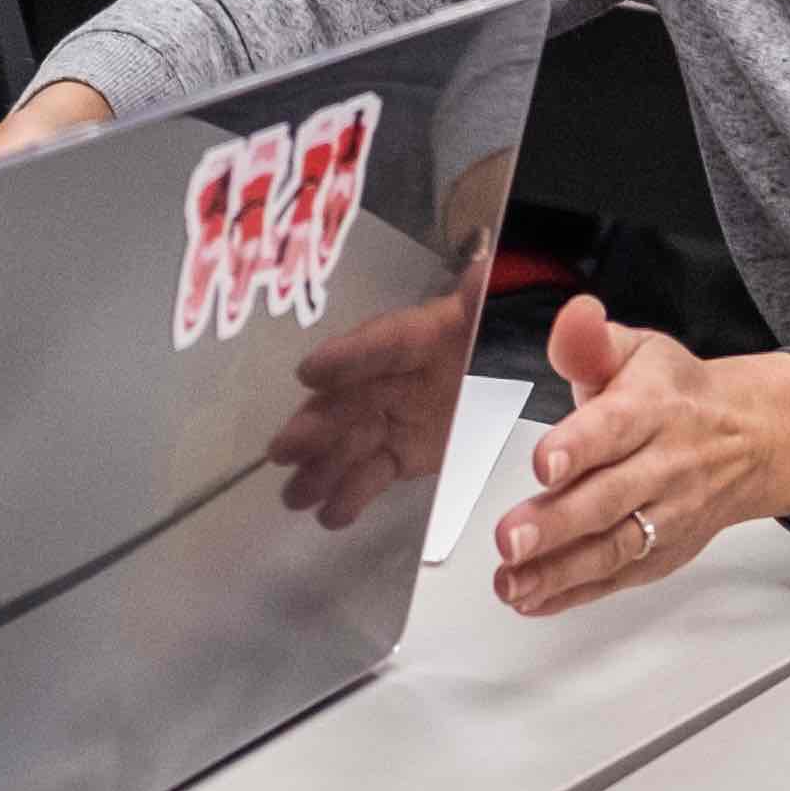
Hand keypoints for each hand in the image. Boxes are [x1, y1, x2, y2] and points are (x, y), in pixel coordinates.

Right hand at [261, 285, 472, 531]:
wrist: (505, 371)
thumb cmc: (489, 337)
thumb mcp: (492, 318)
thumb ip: (482, 303)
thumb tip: (481, 273)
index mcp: (416, 336)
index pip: (380, 344)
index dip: (346, 358)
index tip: (310, 373)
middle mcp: (392, 377)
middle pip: (350, 400)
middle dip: (317, 425)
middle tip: (285, 447)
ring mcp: (391, 418)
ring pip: (350, 443)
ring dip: (321, 469)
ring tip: (294, 497)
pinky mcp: (399, 454)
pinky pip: (371, 474)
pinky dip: (350, 496)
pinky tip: (329, 517)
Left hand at [486, 297, 789, 619]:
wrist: (750, 439)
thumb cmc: (678, 395)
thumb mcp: (638, 351)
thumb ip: (592, 343)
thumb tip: (575, 316)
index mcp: (654, 409)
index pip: (615, 428)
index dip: (578, 446)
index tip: (543, 463)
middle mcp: (664, 467)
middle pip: (609, 498)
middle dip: (558, 522)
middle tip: (510, 538)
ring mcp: (667, 516)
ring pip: (613, 547)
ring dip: (559, 570)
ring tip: (512, 580)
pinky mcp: (663, 553)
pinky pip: (618, 577)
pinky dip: (574, 593)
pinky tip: (533, 598)